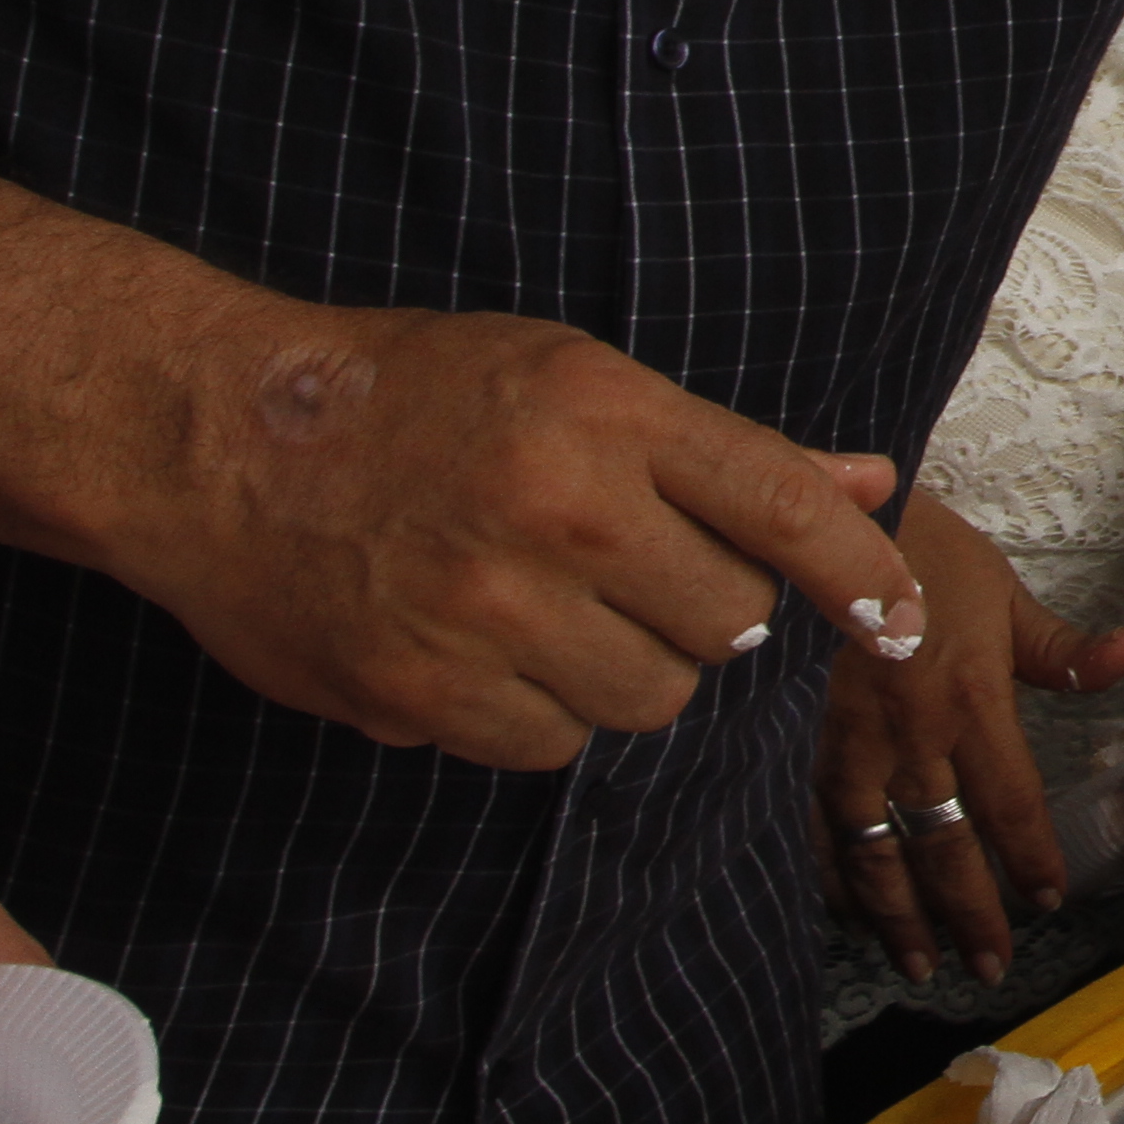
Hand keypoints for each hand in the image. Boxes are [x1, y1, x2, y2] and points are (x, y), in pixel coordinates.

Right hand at [161, 309, 926, 770]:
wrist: (217, 437)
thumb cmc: (410, 396)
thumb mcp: (573, 378)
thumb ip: (725, 452)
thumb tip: (865, 485)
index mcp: (608, 412)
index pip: (786, 508)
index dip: (866, 575)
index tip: (905, 620)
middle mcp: (562, 507)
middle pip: (729, 624)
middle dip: (706, 616)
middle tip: (635, 578)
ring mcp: (488, 606)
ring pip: (648, 697)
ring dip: (627, 671)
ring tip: (553, 611)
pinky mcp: (421, 690)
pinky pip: (550, 746)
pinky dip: (539, 716)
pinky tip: (488, 654)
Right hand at [815, 494, 1123, 987]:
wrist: (823, 523)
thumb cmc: (921, 552)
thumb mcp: (1002, 591)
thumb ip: (1060, 646)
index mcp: (969, 702)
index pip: (1009, 802)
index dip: (1029, 859)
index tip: (1047, 902)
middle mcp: (909, 738)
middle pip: (943, 847)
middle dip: (968, 915)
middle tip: (988, 966)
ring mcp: (845, 748)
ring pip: (876, 854)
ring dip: (899, 915)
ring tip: (919, 962)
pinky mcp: (794, 746)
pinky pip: (814, 829)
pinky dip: (831, 878)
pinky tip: (845, 910)